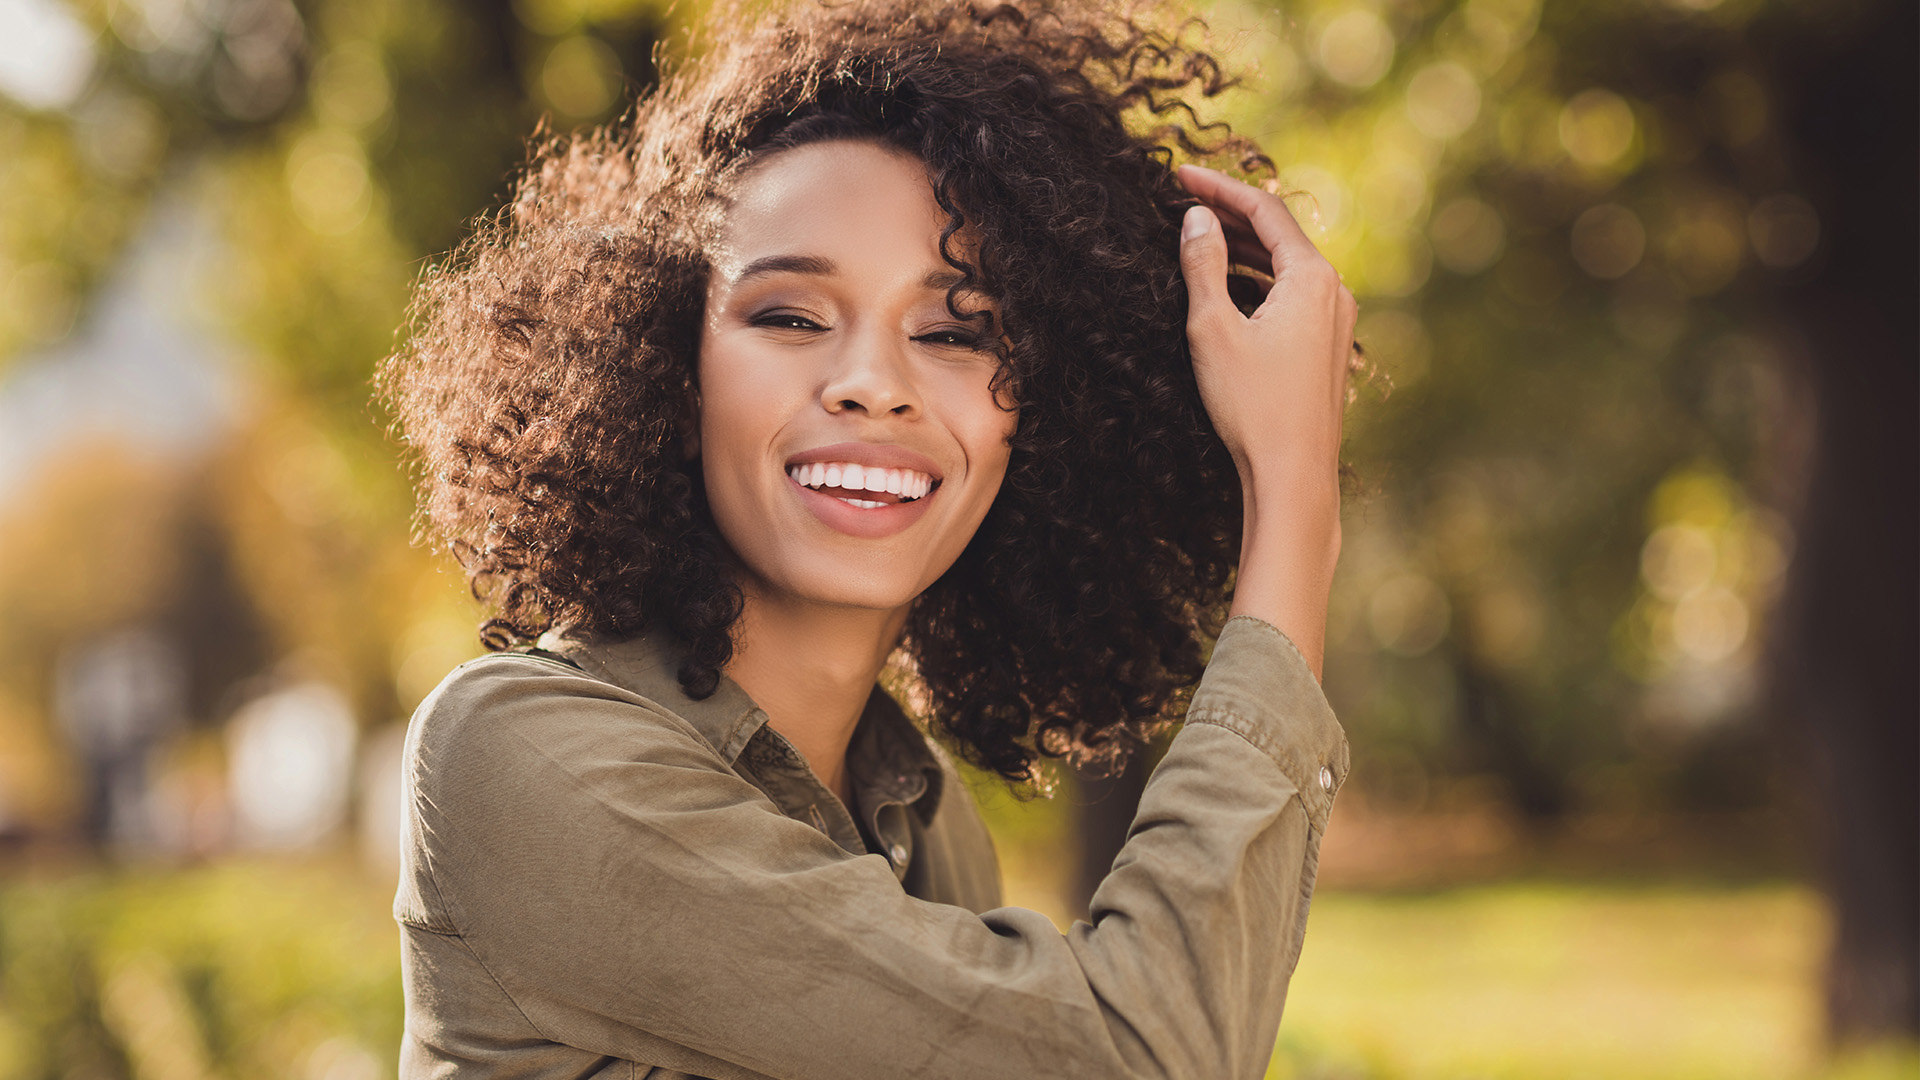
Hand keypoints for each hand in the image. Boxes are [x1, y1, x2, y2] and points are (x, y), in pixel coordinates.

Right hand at [1176, 163, 1355, 676]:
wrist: (1294, 477)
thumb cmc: (1252, 406)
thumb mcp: (1212, 329)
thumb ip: (1202, 266)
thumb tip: (1197, 219)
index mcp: (1312, 278)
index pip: (1264, 210)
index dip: (1219, 187)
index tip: (1178, 175)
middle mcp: (1335, 292)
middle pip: (1278, 235)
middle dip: (1230, 215)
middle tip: (1183, 201)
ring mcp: (1336, 322)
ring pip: (1285, 267)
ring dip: (1243, 249)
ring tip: (1200, 239)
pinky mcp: (1328, 350)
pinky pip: (1292, 296)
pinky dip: (1258, 281)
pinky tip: (1228, 290)